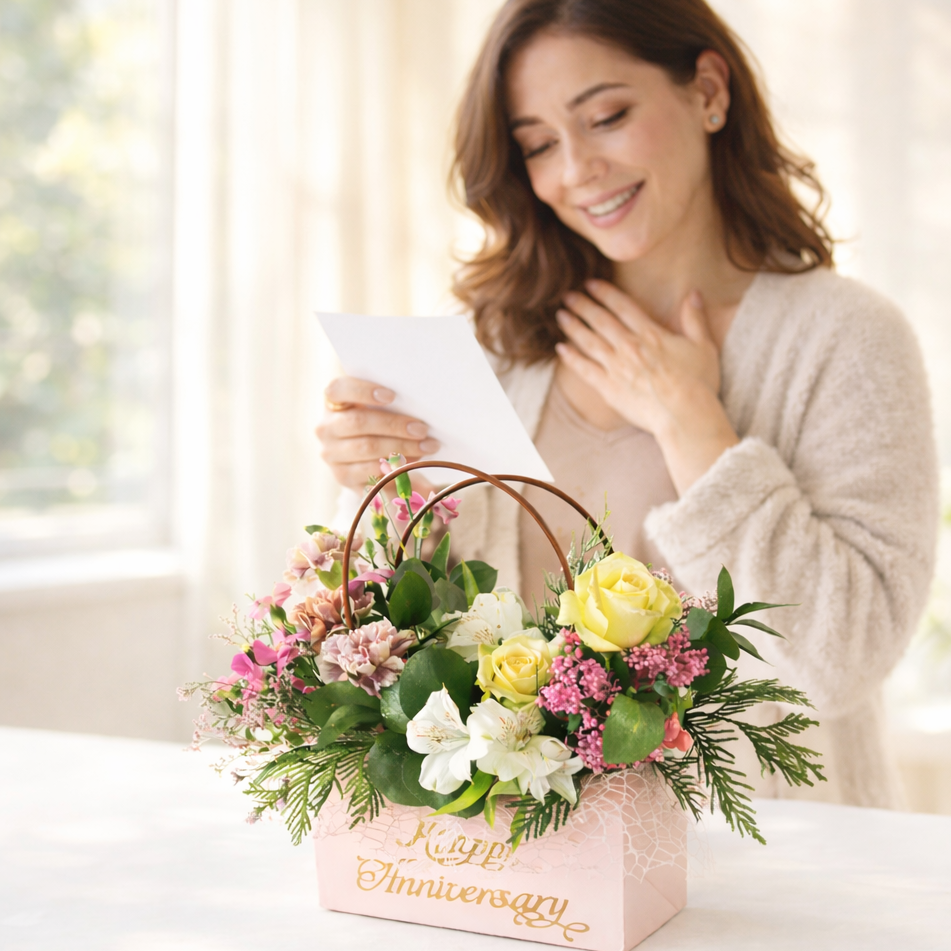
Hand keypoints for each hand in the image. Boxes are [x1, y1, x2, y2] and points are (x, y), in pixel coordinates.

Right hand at [316, 377, 439, 490]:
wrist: (373, 460)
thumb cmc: (380, 424)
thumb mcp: (379, 409)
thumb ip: (388, 403)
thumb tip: (417, 403)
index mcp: (332, 402)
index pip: (338, 389)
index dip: (363, 391)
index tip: (392, 396)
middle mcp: (326, 428)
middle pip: (358, 422)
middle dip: (394, 425)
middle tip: (422, 429)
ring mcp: (332, 454)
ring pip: (367, 448)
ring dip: (401, 447)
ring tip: (426, 446)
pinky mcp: (343, 477)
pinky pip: (370, 471)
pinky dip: (395, 466)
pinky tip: (414, 461)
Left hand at [554, 280, 738, 493]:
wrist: (685, 415)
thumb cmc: (698, 383)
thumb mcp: (703, 346)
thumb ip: (695, 318)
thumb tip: (694, 292)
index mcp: (650, 334)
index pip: (622, 306)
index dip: (605, 293)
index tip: (591, 284)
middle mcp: (629, 346)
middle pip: (600, 320)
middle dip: (582, 305)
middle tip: (568, 295)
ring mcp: (616, 367)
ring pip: (588, 341)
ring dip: (573, 326)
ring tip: (561, 316)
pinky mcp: (608, 388)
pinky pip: (585, 369)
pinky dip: (571, 358)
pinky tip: (561, 349)